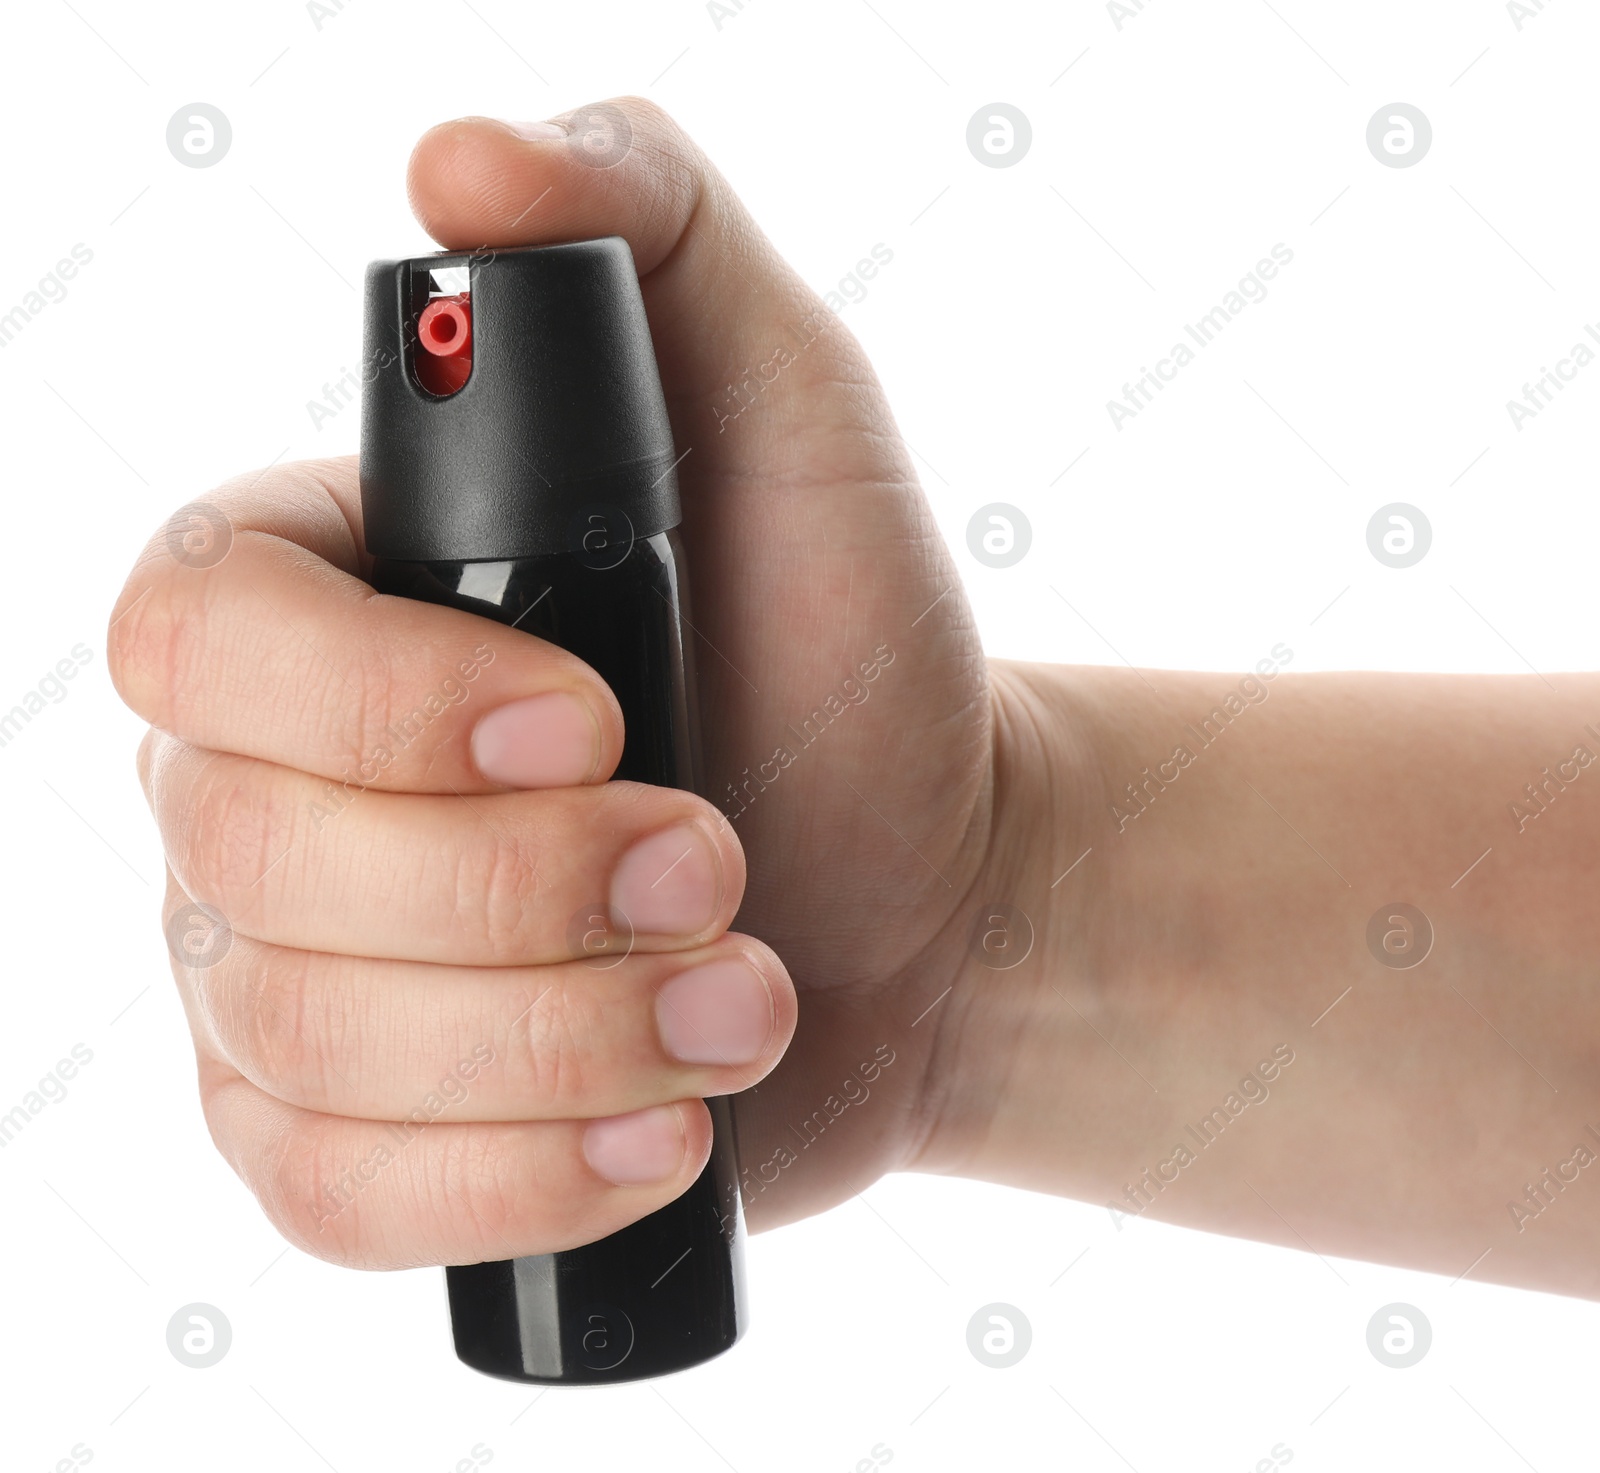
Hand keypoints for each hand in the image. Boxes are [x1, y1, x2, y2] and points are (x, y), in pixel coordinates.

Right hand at [107, 98, 995, 1266]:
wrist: (925, 883)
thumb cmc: (844, 645)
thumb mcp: (788, 397)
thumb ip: (649, 231)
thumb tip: (459, 158)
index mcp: (316, 597)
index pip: (199, 640)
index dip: (377, 703)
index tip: (592, 722)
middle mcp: (257, 784)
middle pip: (251, 861)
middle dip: (519, 894)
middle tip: (722, 870)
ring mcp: (282, 970)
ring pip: (302, 1043)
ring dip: (556, 1040)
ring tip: (747, 999)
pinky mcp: (349, 1128)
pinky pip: (328, 1194)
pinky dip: (504, 1182)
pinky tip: (652, 1138)